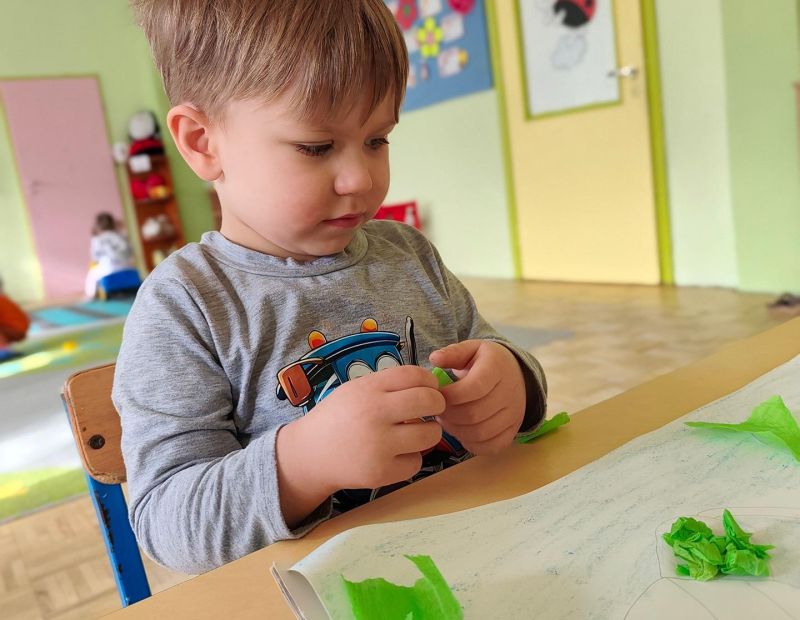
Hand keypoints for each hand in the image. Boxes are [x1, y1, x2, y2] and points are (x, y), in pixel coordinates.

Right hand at [276, 365, 443, 524]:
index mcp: (368, 389)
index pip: (413, 375)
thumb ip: (387, 385)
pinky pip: (416, 462)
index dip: (429, 380)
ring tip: (415, 433)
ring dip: (429, 432)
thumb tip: (429, 384)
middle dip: (438, 404)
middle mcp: (374, 414)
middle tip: (433, 409)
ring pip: (430, 434)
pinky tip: (397, 454)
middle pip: (428, 401)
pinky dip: (411, 458)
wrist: (309, 455)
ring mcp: (379, 445)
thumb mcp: (355, 390)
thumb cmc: (337, 418)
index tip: (431, 388)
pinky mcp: (382, 472)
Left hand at [429, 340, 525, 455]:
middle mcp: (510, 392)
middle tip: (436, 411)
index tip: (435, 395)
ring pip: (481, 432)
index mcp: (497, 368)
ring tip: (446, 420)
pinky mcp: (513, 430)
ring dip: (456, 431)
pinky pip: (492, 446)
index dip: (450, 395)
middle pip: (474, 413)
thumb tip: (434, 358)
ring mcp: (514, 414)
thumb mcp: (471, 349)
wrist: (516, 374)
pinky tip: (461, 432)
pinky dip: (473, 444)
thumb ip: (453, 353)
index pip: (474, 388)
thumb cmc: (486, 362)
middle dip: (449, 415)